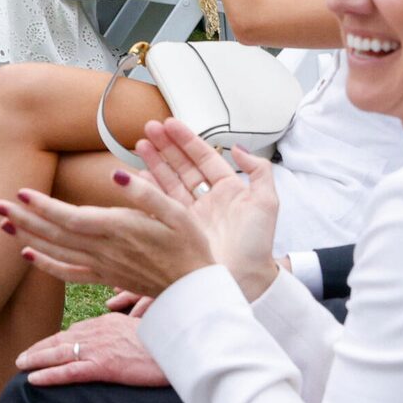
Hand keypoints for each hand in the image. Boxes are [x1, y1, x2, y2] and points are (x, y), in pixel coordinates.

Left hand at [0, 122, 282, 297]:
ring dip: (27, 237)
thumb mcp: (178, 213)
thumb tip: (118, 174)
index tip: (20, 193)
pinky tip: (27, 255)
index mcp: (119, 230)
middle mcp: (104, 249)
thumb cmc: (192, 247)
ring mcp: (102, 266)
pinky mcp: (105, 277)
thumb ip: (146, 193)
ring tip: (3, 223)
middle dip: (23, 218)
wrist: (196, 291)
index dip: (43, 206)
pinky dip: (45, 265)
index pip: (70, 218)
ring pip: (56, 251)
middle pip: (55, 233)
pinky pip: (68, 273)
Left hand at [16, 312, 167, 388]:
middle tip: (23, 356)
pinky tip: (33, 380)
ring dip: (36, 359)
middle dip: (40, 347)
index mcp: (108, 321)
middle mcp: (99, 331)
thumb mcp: (143, 331)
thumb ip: (125, 333)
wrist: (182, 350)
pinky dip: (48, 375)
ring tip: (20, 364)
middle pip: (61, 338)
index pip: (76, 330)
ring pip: (59, 353)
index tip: (44, 345)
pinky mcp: (103, 366)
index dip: (57, 339)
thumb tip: (119, 343)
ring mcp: (99, 348)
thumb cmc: (168, 344)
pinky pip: (69, 372)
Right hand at [126, 122, 285, 295]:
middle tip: (148, 129)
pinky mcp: (177, 228)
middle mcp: (207, 200)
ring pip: (168, 181)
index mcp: (228, 189)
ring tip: (140, 145)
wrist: (244, 278)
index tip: (170, 124)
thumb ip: (258, 171)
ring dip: (153, 162)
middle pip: (182, 166)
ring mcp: (190, 214)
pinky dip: (146, 188)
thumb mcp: (266, 202)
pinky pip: (158, 203)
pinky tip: (137, 176)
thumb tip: (239, 148)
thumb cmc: (257, 244)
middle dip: (165, 146)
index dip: (186, 140)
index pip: (204, 157)